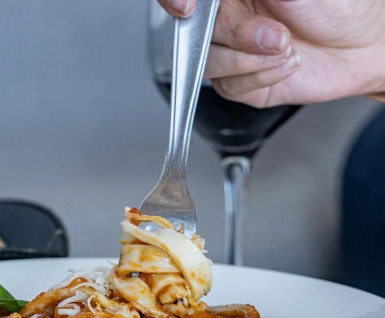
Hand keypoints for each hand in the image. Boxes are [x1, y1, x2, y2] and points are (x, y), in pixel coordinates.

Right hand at [157, 0, 384, 106]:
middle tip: (274, 37)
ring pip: (206, 62)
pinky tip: (285, 66)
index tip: (187, 8)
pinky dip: (259, 78)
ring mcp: (228, 50)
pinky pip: (226, 87)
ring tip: (287, 50)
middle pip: (193, 30)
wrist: (364, 47)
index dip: (175, 1)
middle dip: (235, 37)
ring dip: (249, 61)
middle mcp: (226, 17)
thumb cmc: (341, 8)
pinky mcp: (237, 81)